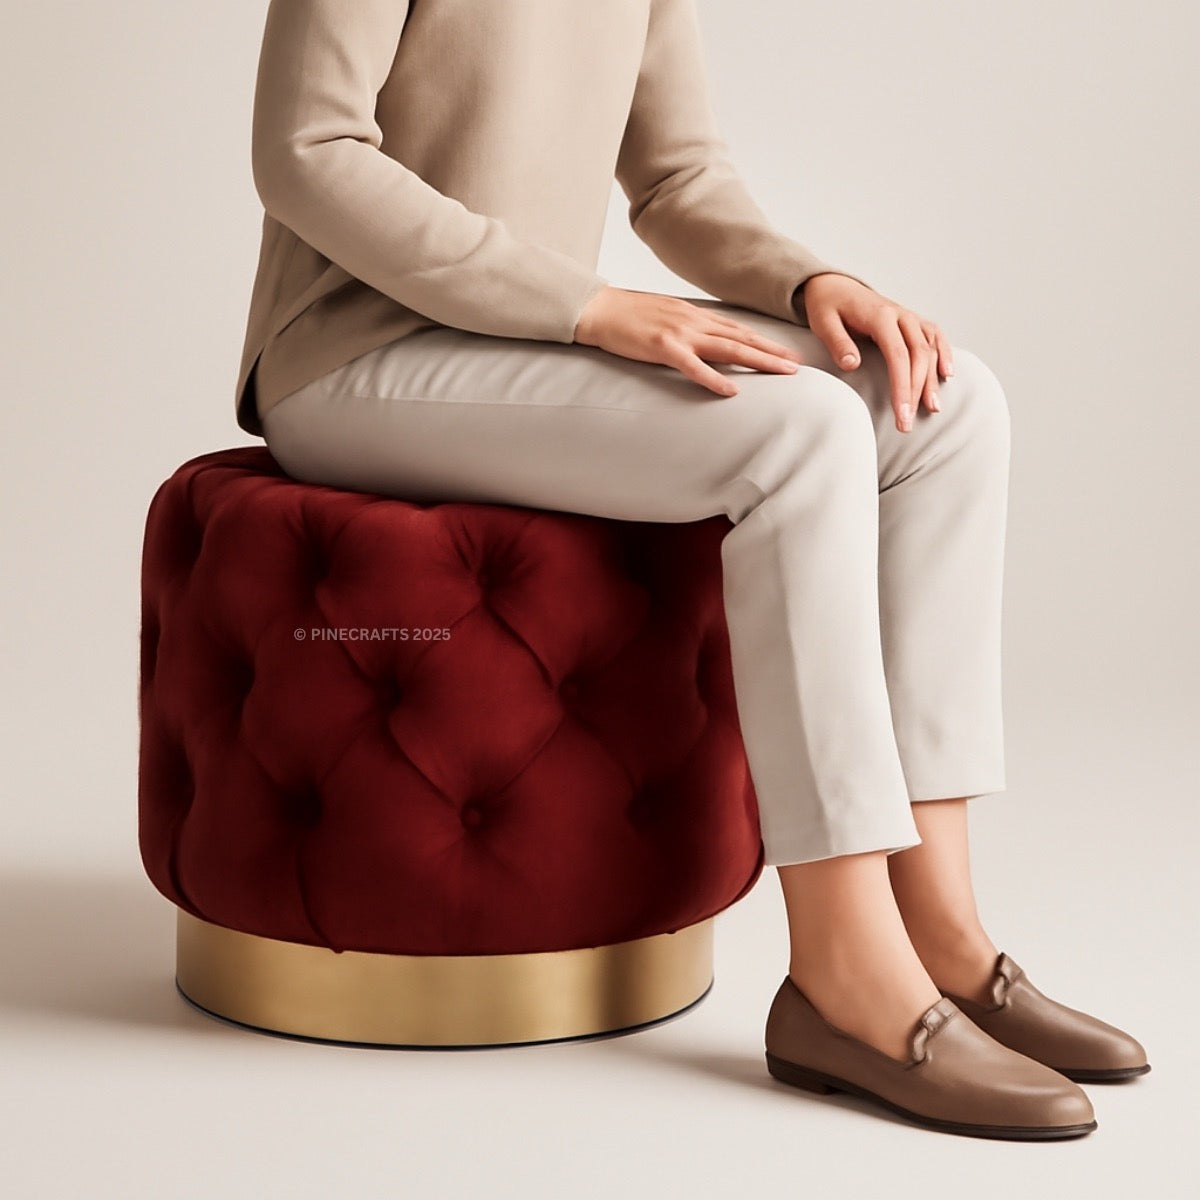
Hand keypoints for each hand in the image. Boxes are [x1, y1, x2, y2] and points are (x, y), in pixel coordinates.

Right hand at [574, 286, 802, 396]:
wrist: (597, 309)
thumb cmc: (627, 317)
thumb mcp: (664, 318)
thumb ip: (686, 330)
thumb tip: (704, 344)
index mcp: (694, 316)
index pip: (737, 330)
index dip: (765, 341)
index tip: (788, 353)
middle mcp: (694, 322)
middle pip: (741, 338)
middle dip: (773, 352)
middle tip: (799, 365)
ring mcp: (680, 334)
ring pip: (728, 349)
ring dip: (758, 361)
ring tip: (782, 373)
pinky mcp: (662, 348)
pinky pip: (693, 366)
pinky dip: (714, 379)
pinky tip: (732, 391)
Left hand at [799, 273, 954, 432]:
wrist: (835, 286)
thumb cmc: (827, 307)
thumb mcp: (824, 323)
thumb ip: (838, 342)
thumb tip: (852, 364)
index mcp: (880, 316)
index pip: (898, 356)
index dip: (902, 387)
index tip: (901, 414)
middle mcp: (900, 315)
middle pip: (919, 355)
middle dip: (917, 391)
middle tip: (907, 423)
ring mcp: (908, 317)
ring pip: (930, 348)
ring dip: (933, 379)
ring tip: (932, 408)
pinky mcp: (911, 321)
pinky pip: (934, 336)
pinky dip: (944, 353)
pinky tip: (947, 375)